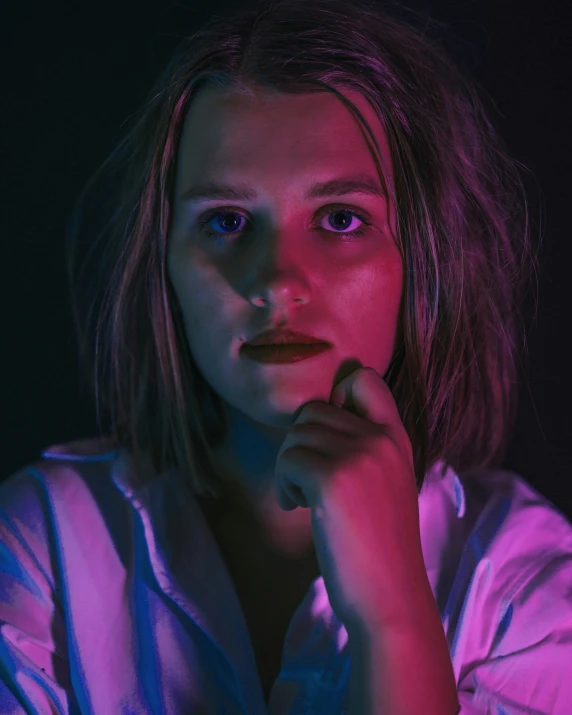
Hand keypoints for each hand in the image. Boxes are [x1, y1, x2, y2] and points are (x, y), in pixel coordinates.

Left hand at [274, 366, 427, 632]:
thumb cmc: (379, 545)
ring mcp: (359, 456)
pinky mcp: (332, 479)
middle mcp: (380, 438)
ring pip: (295, 434)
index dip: (335, 395)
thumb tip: (315, 416)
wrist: (391, 597)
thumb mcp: (385, 481)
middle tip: (309, 482)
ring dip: (289, 466)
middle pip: (312, 410)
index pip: (363, 377)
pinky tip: (299, 508)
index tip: (327, 436)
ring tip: (305, 499)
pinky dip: (284, 484)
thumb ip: (363, 445)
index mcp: (396, 437)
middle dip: (301, 444)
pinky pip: (288, 459)